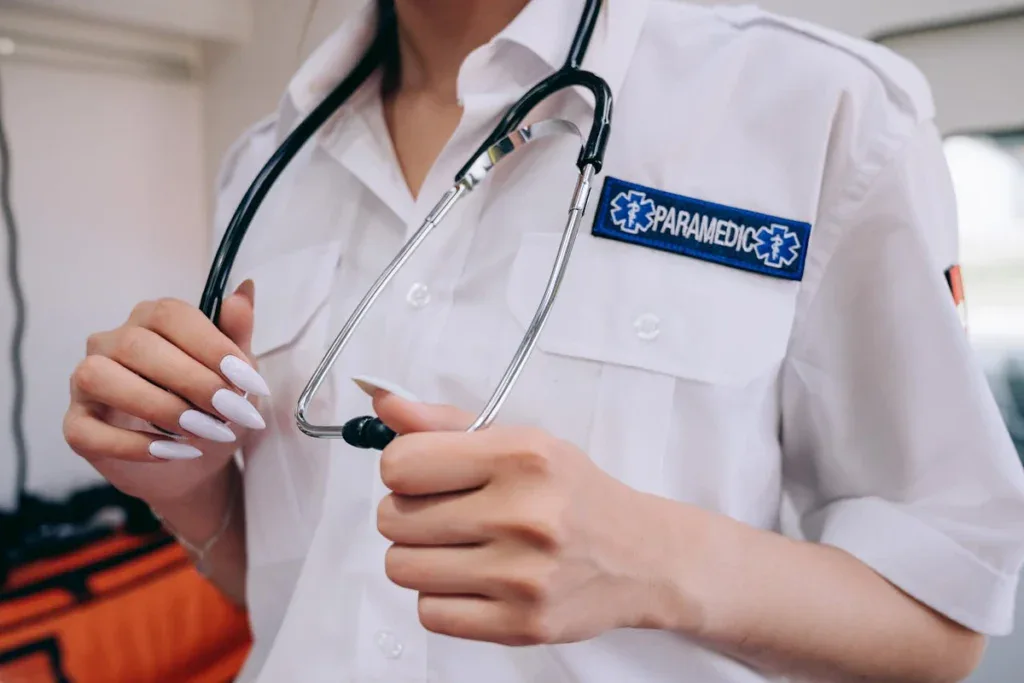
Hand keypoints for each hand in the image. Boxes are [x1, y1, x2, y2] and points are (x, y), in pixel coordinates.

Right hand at [63, 281, 268, 505]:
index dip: (211, 346)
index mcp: (150, 320)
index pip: (170, 315)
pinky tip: (172, 453)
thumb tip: (245, 290)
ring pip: (101, 378)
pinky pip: (88, 430)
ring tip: (202, 431)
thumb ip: (237, 333)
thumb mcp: (236, 373)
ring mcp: (86, 383)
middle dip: (192, 381)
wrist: (198, 464)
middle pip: (136, 345)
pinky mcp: (77, 425)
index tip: (247, 381)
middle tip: (231, 411)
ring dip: (159, 407)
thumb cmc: (214, 408)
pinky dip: (133, 445)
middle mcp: (110, 343)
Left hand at [373, 390, 697, 645]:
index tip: (425, 475)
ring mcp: (523, 576)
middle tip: (448, 514)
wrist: (642, 557)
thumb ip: (447, 424)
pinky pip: (429, 613)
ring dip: (419, 557)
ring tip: (458, 547)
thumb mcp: (522, 442)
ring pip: (402, 568)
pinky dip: (441, 597)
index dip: (403, 470)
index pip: (402, 464)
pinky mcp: (521, 625)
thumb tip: (384, 404)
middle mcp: (524, 515)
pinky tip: (474, 580)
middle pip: (393, 519)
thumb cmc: (574, 494)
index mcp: (522, 457)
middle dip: (408, 514)